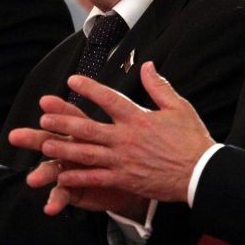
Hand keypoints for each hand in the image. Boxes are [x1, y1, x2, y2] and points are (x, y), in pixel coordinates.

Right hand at [10, 107, 148, 218]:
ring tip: (32, 179)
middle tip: (16, 136)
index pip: (73, 115)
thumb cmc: (135, 151)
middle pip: (52, 139)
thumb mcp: (138, 123)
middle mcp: (76, 147)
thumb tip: (147, 65)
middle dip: (34, 138)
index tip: (45, 101)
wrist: (136, 184)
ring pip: (54, 168)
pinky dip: (57, 199)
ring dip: (43, 172)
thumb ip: (138, 98)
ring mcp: (74, 169)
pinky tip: (50, 206)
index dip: (60, 109)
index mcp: (88, 130)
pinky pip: (66, 194)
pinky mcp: (77, 189)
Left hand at [37, 62, 215, 203]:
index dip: (89, 88)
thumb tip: (147, 65)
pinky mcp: (126, 179)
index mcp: (139, 118)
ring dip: (64, 149)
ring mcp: (124, 161)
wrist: (201, 173)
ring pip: (87, 154)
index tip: (71, 80)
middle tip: (43, 117)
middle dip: (64, 122)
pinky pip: (97, 178)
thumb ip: (159, 86)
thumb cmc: (192, 139)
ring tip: (46, 144)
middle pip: (88, 128)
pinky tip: (62, 175)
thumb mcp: (178, 107)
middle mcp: (127, 138)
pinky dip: (79, 177)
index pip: (108, 99)